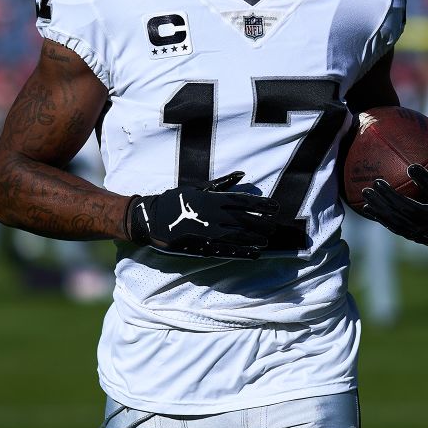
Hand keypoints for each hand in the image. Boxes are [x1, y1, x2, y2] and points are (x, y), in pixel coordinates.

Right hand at [125, 172, 278, 259]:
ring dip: (255, 238)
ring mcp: (209, 232)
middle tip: (275, 225)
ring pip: (239, 236)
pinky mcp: (203, 246)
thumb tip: (242, 174)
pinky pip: (227, 250)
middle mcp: (214, 215)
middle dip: (262, 223)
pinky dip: (243, 252)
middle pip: (244, 219)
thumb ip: (221, 183)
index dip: (262, 204)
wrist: (151, 218)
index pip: (243, 201)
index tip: (276, 207)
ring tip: (267, 240)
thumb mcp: (198, 187)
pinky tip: (255, 254)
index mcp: (212, 198)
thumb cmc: (175, 200)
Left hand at [359, 142, 427, 250]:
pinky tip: (366, 208)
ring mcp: (423, 231)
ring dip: (380, 207)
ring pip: (398, 219)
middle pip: (410, 208)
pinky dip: (380, 217)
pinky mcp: (414, 236)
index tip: (411, 167)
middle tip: (376, 182)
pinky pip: (394, 227)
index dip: (425, 180)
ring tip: (366, 192)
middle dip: (391, 196)